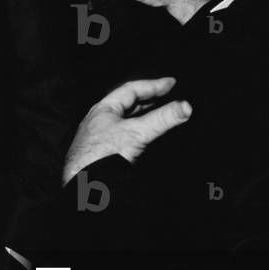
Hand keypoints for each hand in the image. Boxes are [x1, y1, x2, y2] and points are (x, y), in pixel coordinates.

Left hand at [62, 77, 191, 185]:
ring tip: (160, 114)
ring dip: (144, 117)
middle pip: (129, 105)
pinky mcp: (103, 153)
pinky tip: (144, 140)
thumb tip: (184, 106)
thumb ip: (162, 119)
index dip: (153, 85)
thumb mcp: (136, 133)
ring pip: (126, 122)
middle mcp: (100, 120)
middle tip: (168, 96)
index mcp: (103, 109)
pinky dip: (138, 134)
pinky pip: (124, 137)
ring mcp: (100, 137)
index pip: (131, 89)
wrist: (84, 186)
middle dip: (150, 100)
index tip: (171, 83)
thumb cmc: (99, 156)